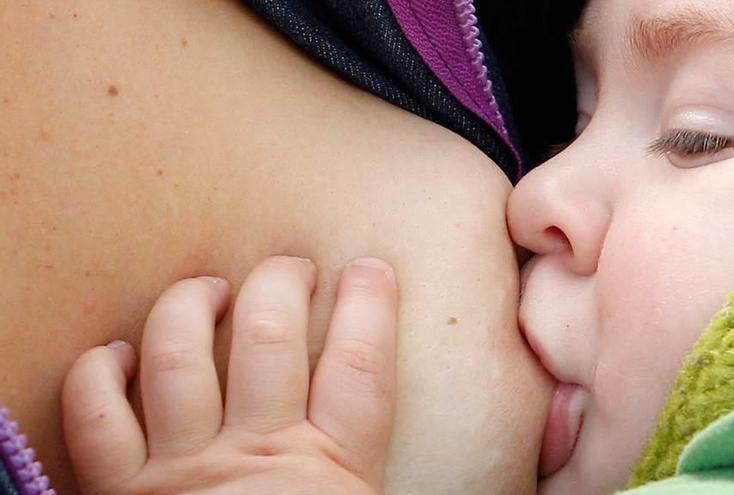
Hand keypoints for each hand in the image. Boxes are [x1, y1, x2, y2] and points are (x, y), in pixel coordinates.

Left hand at [62, 256, 397, 494]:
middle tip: (294, 269)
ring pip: (177, 354)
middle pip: (269, 338)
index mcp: (331, 475)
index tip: (372, 268)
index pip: (359, 366)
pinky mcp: (119, 491)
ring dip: (194, 302)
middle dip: (283, 283)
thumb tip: (479, 484)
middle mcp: (255, 458)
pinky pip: (94, 413)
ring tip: (214, 287)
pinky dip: (98, 371)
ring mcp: (181, 470)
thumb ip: (384, 483)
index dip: (371, 305)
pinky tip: (120, 352)